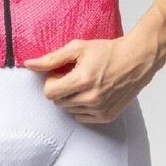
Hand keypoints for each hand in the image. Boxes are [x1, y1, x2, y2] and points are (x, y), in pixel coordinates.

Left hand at [21, 35, 163, 123]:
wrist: (136, 60)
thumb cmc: (107, 51)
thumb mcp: (77, 48)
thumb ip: (51, 58)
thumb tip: (28, 65)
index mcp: (82, 80)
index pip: (49, 93)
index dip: (51, 81)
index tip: (61, 73)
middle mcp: (91, 98)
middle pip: (58, 102)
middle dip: (61, 89)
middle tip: (73, 76)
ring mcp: (100, 109)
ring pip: (69, 110)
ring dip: (71, 98)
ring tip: (85, 83)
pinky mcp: (106, 116)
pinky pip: (81, 117)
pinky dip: (82, 106)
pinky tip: (92, 92)